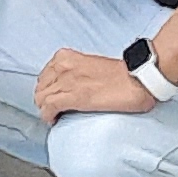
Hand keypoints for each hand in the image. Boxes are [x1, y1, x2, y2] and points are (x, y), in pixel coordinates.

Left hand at [34, 46, 158, 118]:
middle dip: (43, 99)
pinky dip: (48, 115)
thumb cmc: (121, 74)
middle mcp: (62, 66)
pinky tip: (53, 120)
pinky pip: (49, 107)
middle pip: (40, 86)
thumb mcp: (90, 65)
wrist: (137, 78)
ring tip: (53, 116)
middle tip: (51, 109)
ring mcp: (66, 81)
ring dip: (44, 108)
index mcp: (66, 57)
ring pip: (41, 97)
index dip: (46, 88)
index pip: (44, 75)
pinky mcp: (73, 97)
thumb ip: (77, 72)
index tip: (51, 96)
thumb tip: (72, 86)